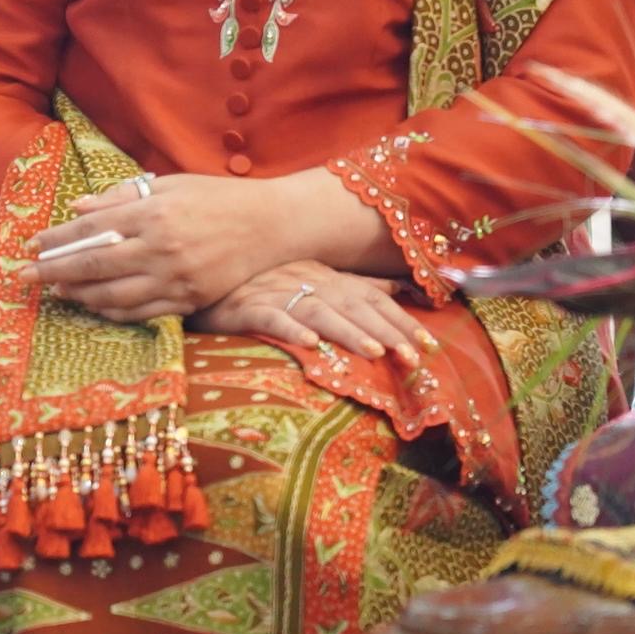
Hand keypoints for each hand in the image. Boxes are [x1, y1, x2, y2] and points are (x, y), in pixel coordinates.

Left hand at [37, 173, 337, 322]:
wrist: (272, 225)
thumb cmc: (217, 198)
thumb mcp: (168, 185)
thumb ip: (121, 198)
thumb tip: (77, 209)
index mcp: (152, 213)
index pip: (90, 229)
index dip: (56, 240)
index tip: (30, 246)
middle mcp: (161, 247)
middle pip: (93, 265)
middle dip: (52, 272)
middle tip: (22, 278)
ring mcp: (176, 278)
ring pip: (113, 295)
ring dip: (78, 295)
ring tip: (57, 292)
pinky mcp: (190, 299)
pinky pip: (141, 313)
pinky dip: (112, 311)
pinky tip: (94, 306)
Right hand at [191, 265, 429, 367]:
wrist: (206, 277)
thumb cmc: (261, 283)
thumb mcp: (312, 278)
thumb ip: (355, 284)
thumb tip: (399, 286)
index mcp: (323, 275)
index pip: (370, 298)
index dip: (400, 320)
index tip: (428, 345)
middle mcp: (304, 280)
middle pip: (353, 306)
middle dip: (385, 331)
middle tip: (414, 358)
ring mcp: (274, 292)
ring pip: (319, 312)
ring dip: (348, 332)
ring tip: (374, 354)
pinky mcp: (244, 307)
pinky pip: (270, 317)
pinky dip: (291, 329)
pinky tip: (310, 345)